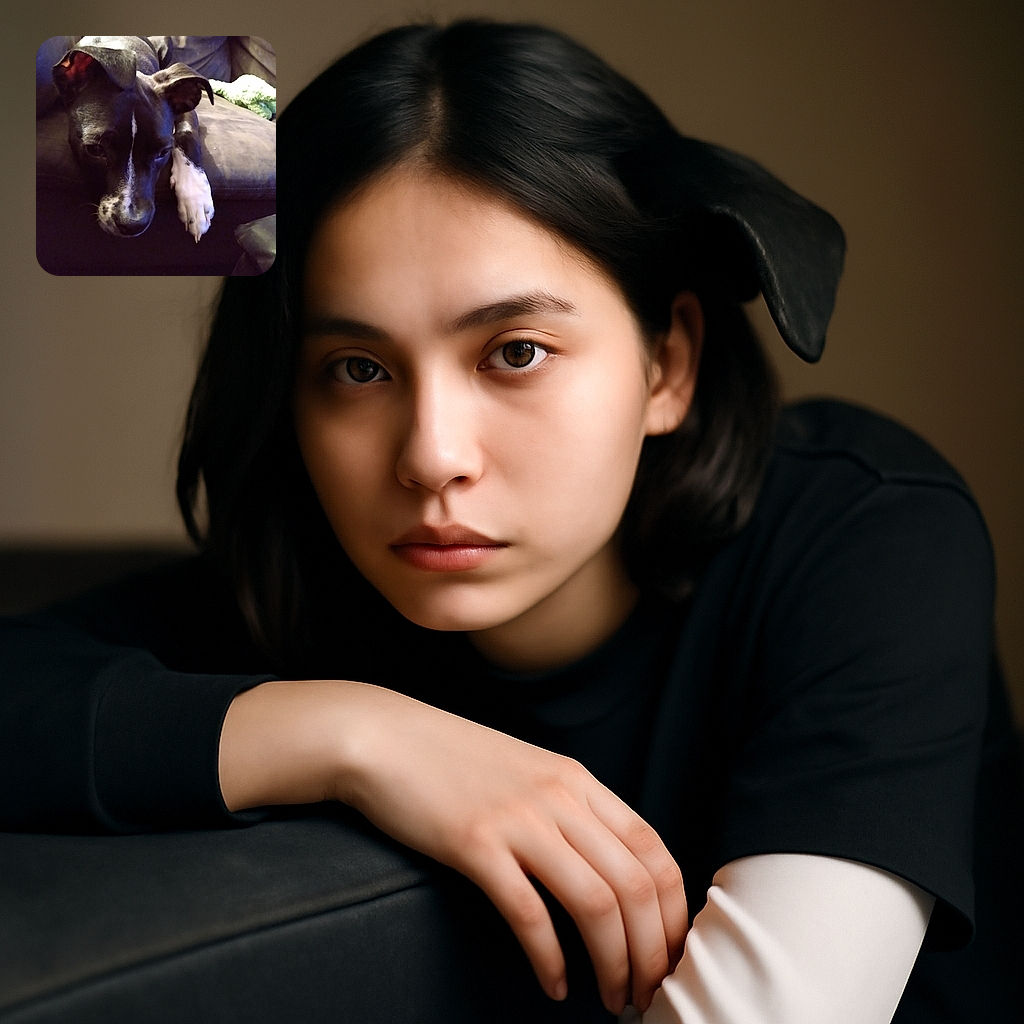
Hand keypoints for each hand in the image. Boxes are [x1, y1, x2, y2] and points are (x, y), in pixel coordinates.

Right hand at [330, 683, 688, 1013]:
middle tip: (647, 994)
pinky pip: (529, 914)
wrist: (385, 737)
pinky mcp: (474, 843)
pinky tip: (554, 985)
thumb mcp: (527, 772)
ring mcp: (518, 819)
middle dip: (652, 952)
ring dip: (613, 964)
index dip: (674, 913)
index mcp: (577, 780)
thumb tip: (609, 870)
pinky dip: (550, 960)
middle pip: (635, 885)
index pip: (654, 851)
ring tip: (612, 998)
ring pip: (595, 903)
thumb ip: (569, 809)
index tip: (670, 954)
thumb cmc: (452, 761)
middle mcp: (559, 796)